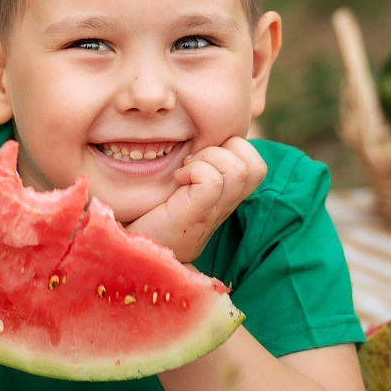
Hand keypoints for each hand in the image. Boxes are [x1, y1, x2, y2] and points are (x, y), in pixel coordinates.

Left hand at [125, 137, 266, 261]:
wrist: (134, 253)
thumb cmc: (150, 217)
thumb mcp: (180, 189)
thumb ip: (194, 168)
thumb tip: (195, 137)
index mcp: (225, 198)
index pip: (257, 164)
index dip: (234, 148)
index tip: (201, 156)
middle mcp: (225, 206)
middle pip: (255, 165)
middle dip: (224, 149)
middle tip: (193, 160)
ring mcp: (212, 212)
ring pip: (238, 169)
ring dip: (208, 158)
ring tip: (185, 170)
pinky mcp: (194, 215)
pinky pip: (212, 180)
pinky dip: (195, 170)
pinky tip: (177, 179)